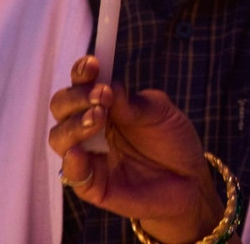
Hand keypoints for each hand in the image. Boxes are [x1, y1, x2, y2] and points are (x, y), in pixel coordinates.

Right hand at [49, 56, 223, 241]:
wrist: (190, 181)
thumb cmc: (173, 142)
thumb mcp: (162, 113)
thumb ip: (136, 102)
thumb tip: (110, 85)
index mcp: (105, 106)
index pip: (82, 85)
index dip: (82, 72)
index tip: (92, 63)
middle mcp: (90, 129)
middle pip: (62, 107)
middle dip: (76, 96)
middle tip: (102, 95)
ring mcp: (88, 156)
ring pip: (59, 137)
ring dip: (75, 124)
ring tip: (98, 117)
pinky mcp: (92, 186)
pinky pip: (72, 174)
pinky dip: (72, 161)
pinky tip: (79, 150)